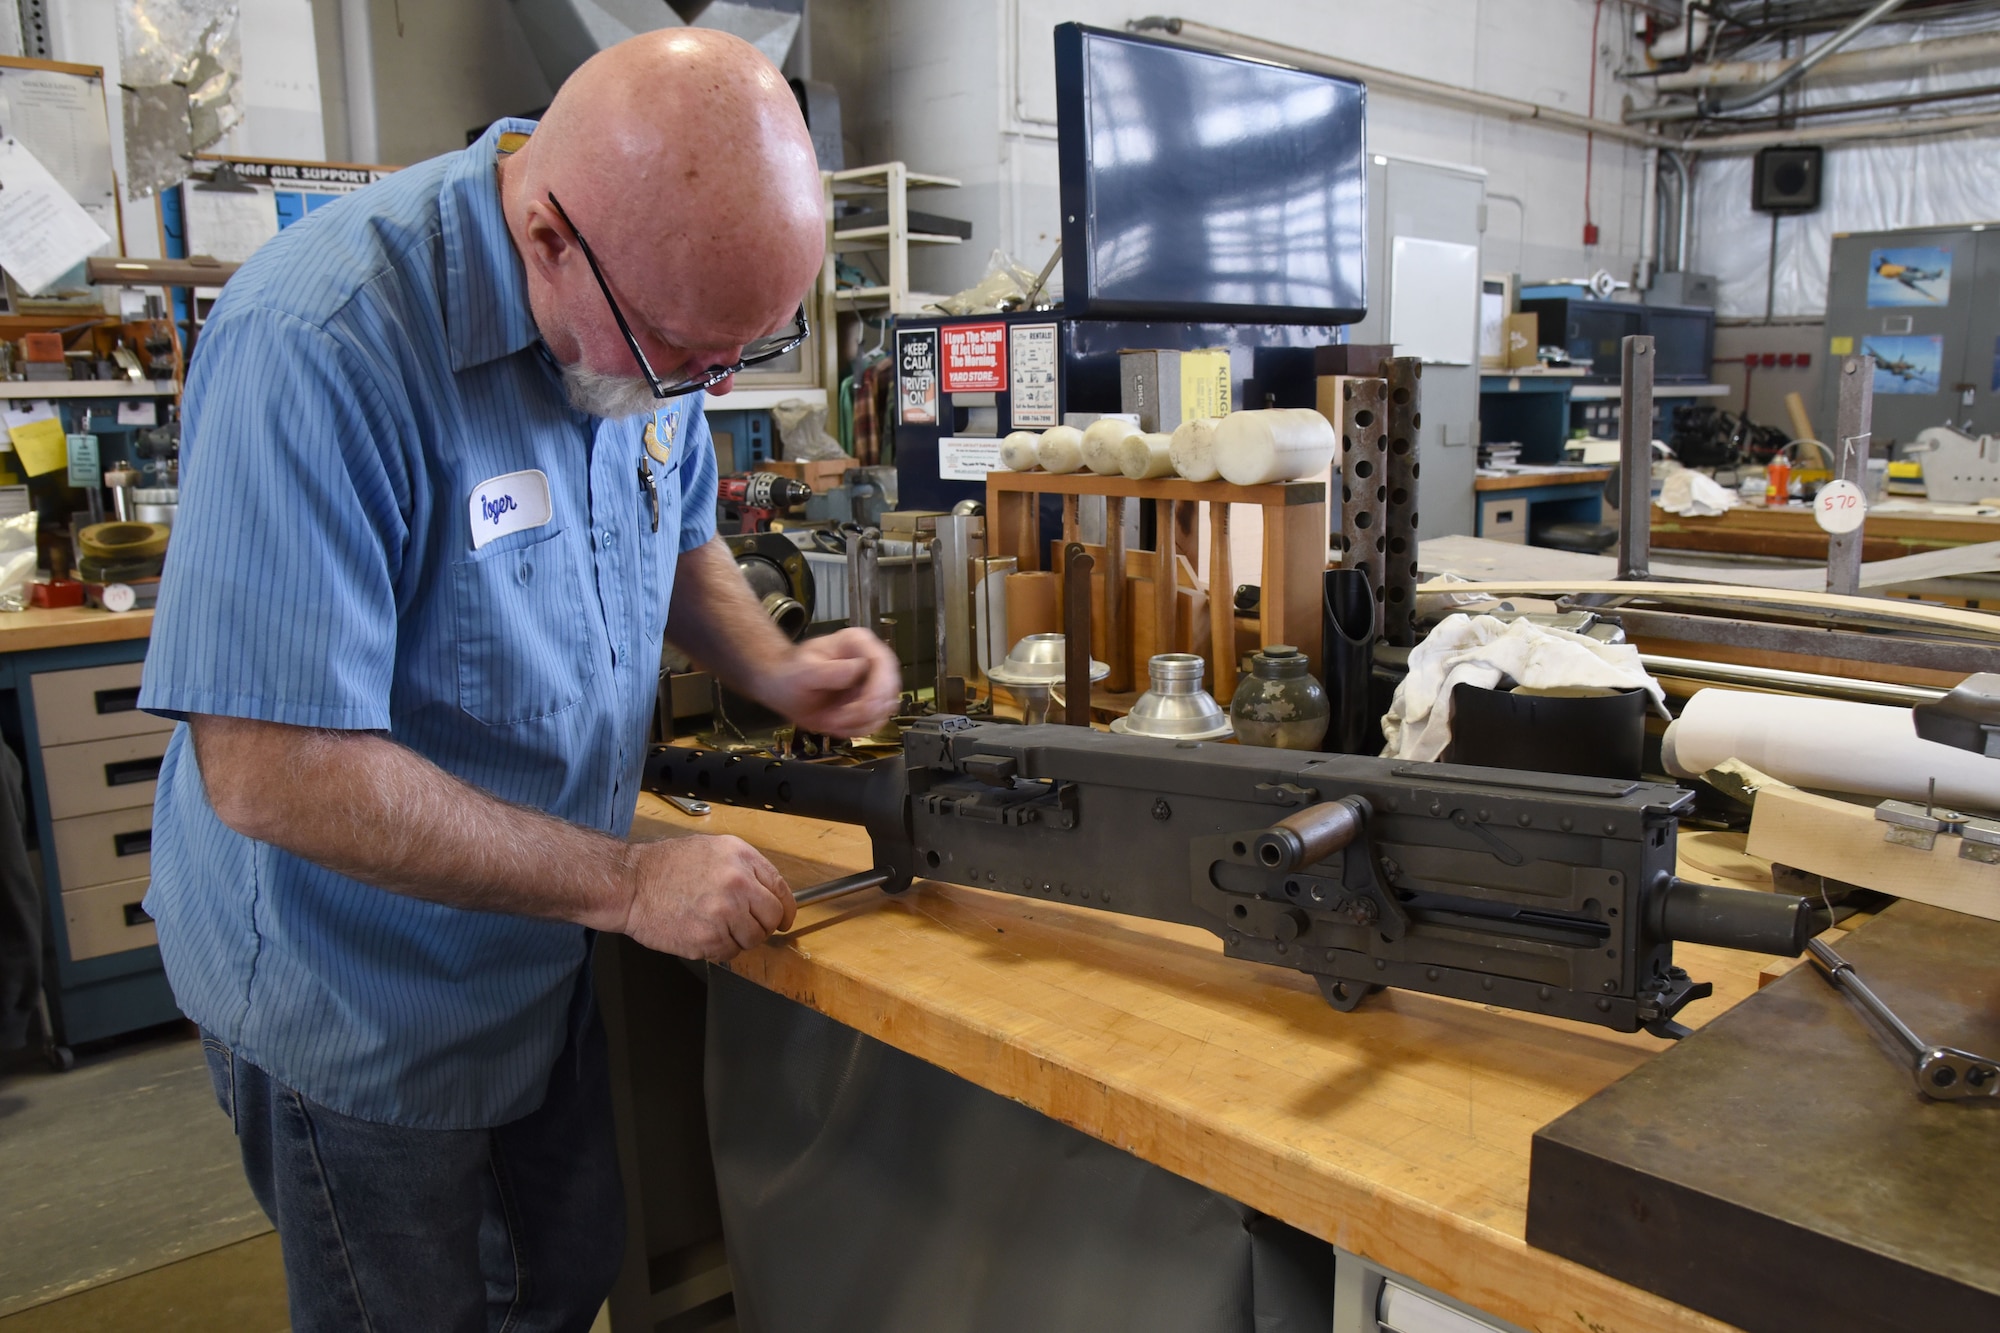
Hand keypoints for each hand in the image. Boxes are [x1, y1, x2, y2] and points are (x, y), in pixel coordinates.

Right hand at [620, 834, 794, 959]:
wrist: (632, 884)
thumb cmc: (665, 866)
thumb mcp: (712, 849)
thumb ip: (745, 867)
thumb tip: (768, 890)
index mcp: (740, 858)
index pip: (780, 889)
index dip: (786, 909)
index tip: (785, 918)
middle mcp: (737, 883)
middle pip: (772, 918)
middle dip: (763, 925)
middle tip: (744, 924)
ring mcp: (723, 913)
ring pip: (753, 939)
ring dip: (740, 938)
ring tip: (716, 925)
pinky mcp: (708, 939)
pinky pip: (730, 952)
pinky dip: (720, 948)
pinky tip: (702, 932)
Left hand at [758, 628, 902, 736]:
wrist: (783, 688)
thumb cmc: (790, 673)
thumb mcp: (804, 671)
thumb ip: (830, 671)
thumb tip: (858, 671)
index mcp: (857, 643)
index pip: (883, 663)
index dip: (878, 689)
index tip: (862, 706)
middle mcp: (869, 662)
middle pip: (889, 689)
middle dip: (867, 710)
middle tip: (842, 718)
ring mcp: (871, 684)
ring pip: (884, 709)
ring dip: (859, 722)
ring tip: (832, 720)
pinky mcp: (868, 704)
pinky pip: (875, 722)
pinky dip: (856, 729)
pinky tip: (837, 723)